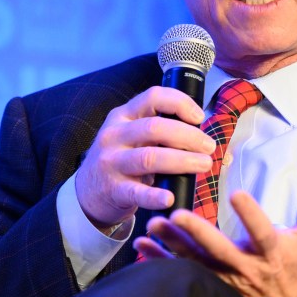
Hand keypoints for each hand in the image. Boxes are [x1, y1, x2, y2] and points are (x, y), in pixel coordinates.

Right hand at [75, 86, 215, 228]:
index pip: (152, 98)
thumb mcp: (132, 135)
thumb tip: (203, 133)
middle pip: (155, 128)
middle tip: (209, 147)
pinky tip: (169, 198)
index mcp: (123, 116)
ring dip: (182, 160)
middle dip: (188, 136)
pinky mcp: (112, 189)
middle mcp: (115, 135)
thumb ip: (159, 129)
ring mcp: (111, 162)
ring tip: (203, 164)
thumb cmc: (122, 158)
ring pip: (149, 157)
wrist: (88, 192)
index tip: (199, 117)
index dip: (180, 103)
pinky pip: (136, 192)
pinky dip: (155, 196)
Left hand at [133, 182, 296, 296]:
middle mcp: (247, 269)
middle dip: (198, 234)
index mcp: (272, 252)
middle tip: (178, 215)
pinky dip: (160, 263)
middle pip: (220, 251)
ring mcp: (226, 282)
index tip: (237, 193)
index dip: (251, 214)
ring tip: (153, 226)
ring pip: (196, 264)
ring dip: (172, 247)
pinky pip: (182, 276)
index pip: (262, 231)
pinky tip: (141, 249)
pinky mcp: (211, 289)